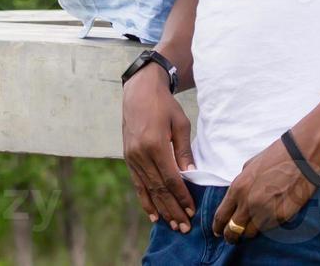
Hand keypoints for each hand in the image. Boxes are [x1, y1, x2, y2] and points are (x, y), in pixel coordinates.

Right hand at [122, 65, 195, 231]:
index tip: (192, 211)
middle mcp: (140, 154)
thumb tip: (191, 176)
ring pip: (147, 189)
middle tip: (184, 227)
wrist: (139, 91)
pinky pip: (137, 184)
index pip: (170, 179)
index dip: (181, 197)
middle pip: (158, 189)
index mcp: (154, 145)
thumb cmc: (164, 105)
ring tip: (172, 225)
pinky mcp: (128, 157)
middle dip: (173, 210)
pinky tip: (153, 214)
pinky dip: (145, 200)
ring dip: (161, 209)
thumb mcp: (180, 124)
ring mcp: (132, 157)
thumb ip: (183, 152)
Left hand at [212, 139, 316, 242]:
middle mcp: (249, 203)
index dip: (217, 227)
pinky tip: (268, 219)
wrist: (300, 156)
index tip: (217, 232)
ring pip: (251, 233)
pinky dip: (266, 226)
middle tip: (232, 238)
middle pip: (233, 229)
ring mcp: (266, 212)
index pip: (221, 216)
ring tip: (251, 228)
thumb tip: (237, 200)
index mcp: (238, 188)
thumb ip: (240, 186)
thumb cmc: (274, 157)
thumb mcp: (249, 168)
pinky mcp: (282, 217)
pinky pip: (269, 228)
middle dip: (231, 236)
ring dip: (250, 231)